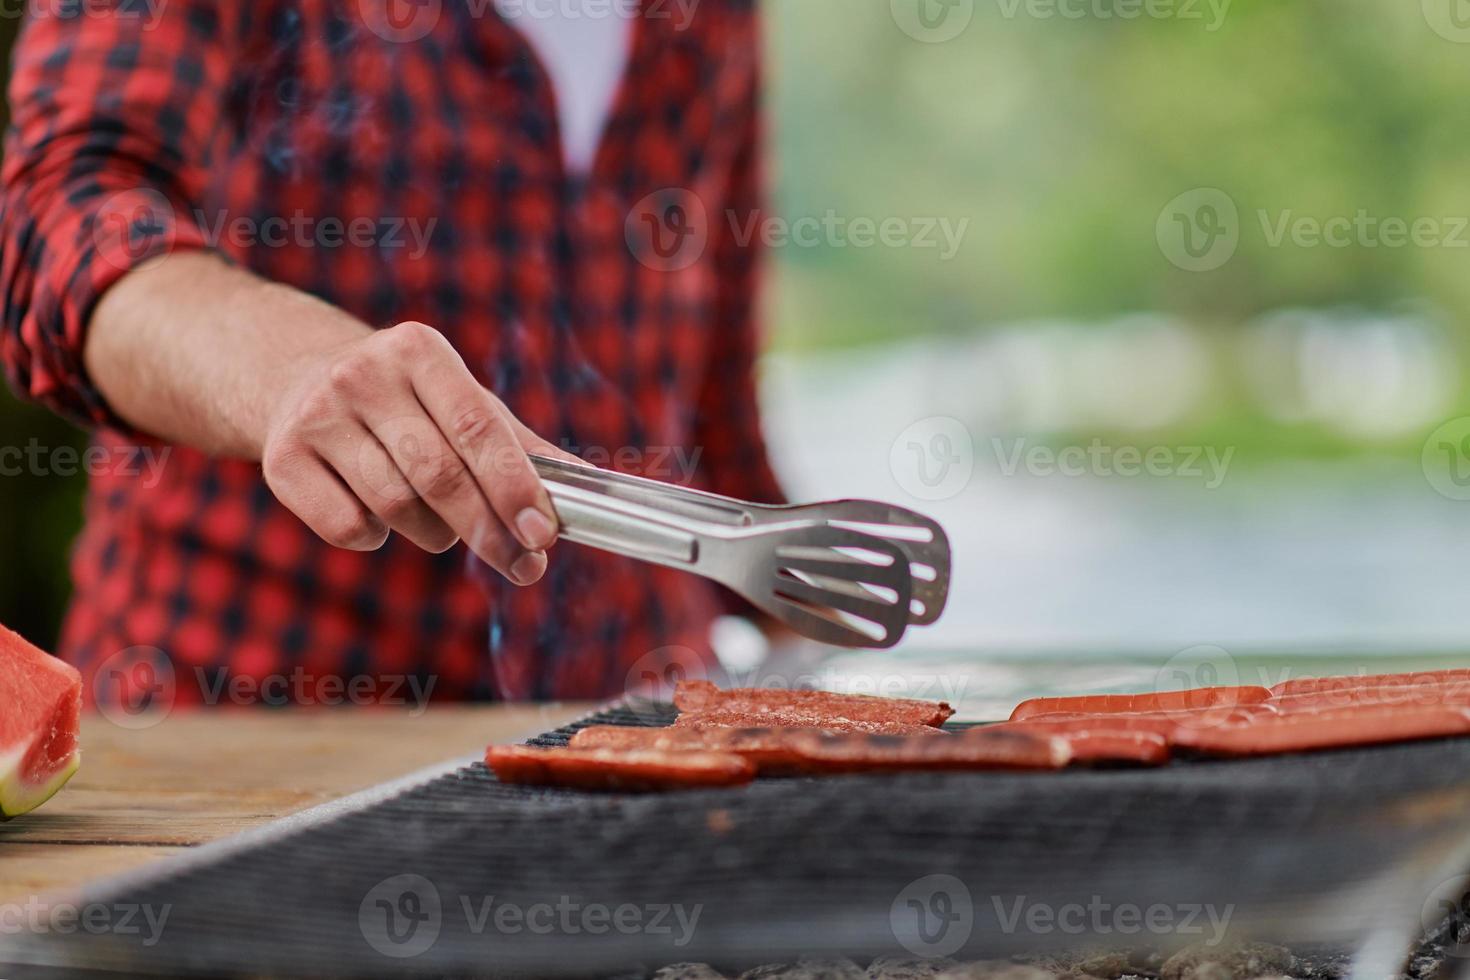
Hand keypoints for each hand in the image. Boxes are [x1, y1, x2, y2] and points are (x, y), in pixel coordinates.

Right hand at [260, 320, 565, 585]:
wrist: (295, 380)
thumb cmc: (408, 401)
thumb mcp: (464, 402)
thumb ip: (523, 446)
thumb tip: (592, 489)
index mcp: (418, 350)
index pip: (477, 428)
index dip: (514, 485)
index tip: (545, 532)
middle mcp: (362, 374)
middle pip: (439, 476)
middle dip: (489, 530)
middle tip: (525, 566)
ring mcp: (315, 416)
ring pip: (397, 507)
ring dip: (434, 533)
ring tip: (441, 522)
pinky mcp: (280, 460)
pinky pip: (349, 528)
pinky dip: (378, 537)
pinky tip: (379, 512)